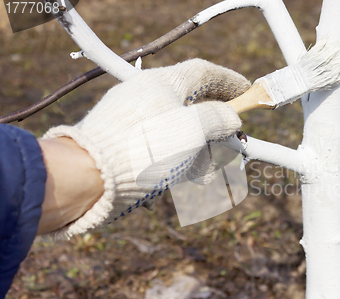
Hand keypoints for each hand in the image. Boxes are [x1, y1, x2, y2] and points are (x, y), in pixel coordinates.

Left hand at [42, 59, 249, 237]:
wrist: (88, 177)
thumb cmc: (142, 149)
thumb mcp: (191, 130)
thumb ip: (218, 119)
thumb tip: (231, 119)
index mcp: (162, 84)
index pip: (203, 72)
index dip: (228, 81)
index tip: (246, 92)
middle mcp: (147, 98)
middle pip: (193, 108)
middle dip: (214, 132)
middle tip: (228, 149)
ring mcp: (135, 121)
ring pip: (179, 134)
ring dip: (198, 155)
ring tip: (203, 177)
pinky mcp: (126, 144)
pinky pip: (161, 149)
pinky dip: (177, 162)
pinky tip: (179, 180)